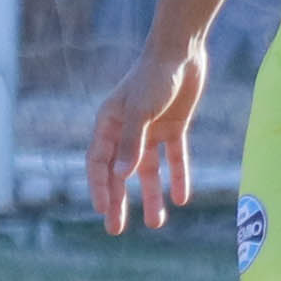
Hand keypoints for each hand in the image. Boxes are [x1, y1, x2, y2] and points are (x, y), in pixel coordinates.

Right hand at [87, 42, 207, 232]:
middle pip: (120, 172)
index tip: (103, 211)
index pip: (98, 163)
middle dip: (119, 201)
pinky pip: (174, 157)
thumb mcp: (141, 110)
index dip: (99, 188)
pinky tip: (182, 198)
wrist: (182, 50)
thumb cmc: (154, 76)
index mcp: (109, 123)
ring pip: (148, 170)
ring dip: (150, 195)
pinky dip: (178, 177)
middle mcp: (127, 129)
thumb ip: (131, 143)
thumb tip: (121, 176)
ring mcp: (150, 129)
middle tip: (116, 230)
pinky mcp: (173, 126)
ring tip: (156, 223)